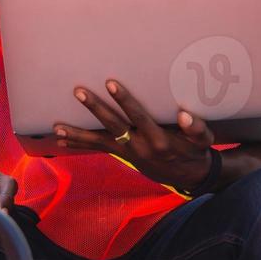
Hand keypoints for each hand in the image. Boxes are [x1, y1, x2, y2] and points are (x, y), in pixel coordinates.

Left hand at [55, 79, 214, 190]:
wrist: (189, 177)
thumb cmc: (196, 151)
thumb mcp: (203, 140)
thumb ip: (195, 128)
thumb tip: (184, 115)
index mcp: (158, 140)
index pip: (137, 116)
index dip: (124, 100)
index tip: (110, 83)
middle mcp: (139, 147)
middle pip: (113, 126)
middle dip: (95, 109)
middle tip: (79, 92)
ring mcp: (128, 153)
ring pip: (99, 142)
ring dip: (77, 134)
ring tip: (57, 128)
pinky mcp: (123, 155)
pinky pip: (98, 150)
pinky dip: (79, 145)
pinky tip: (61, 142)